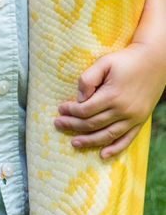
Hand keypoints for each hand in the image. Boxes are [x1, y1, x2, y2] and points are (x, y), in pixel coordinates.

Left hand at [55, 41, 165, 158]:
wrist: (155, 61)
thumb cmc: (126, 60)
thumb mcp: (104, 62)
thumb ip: (88, 79)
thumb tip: (79, 98)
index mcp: (112, 95)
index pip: (85, 110)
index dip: (70, 111)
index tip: (60, 109)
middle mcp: (123, 110)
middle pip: (93, 124)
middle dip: (73, 125)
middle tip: (58, 124)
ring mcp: (133, 117)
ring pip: (107, 135)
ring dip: (89, 141)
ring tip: (74, 143)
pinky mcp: (141, 120)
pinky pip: (127, 139)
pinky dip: (115, 148)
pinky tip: (103, 155)